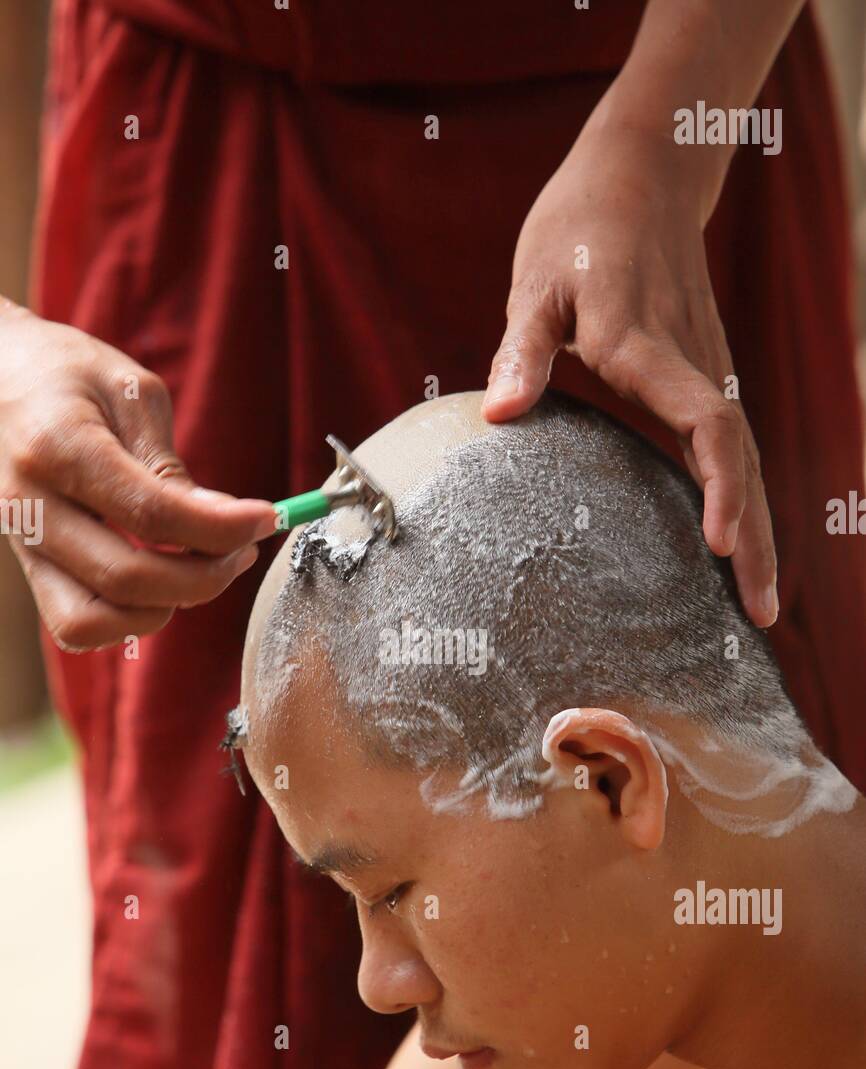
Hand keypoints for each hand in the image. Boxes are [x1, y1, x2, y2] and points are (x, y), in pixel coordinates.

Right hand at [0, 300, 275, 650]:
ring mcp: (21, 543)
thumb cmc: (65, 373)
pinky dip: (129, 616)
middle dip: (204, 576)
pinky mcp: (28, 566)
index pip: (153, 513)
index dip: (222, 528)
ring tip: (202, 567)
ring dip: (163, 606)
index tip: (266, 518)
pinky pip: (77, 623)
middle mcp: (29, 505)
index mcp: (57, 446)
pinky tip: (161, 578)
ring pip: (92, 621)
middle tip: (242, 547)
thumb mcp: (130, 391)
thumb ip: (171, 465)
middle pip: (127, 579)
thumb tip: (227, 524)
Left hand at [482, 124, 777, 628]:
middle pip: (741, 458)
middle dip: (755, 536)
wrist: (641, 174)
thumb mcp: (536, 282)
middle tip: (760, 614)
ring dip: (758, 529)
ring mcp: (707, 369)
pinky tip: (738, 544)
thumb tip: (499, 416)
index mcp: (645, 344)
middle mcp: (692, 362)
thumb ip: (522, 349)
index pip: (706, 422)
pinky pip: (731, 446)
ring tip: (760, 604)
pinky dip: (740, 499)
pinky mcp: (706, 374)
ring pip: (745, 458)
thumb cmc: (577, 229)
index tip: (720, 544)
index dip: (719, 483)